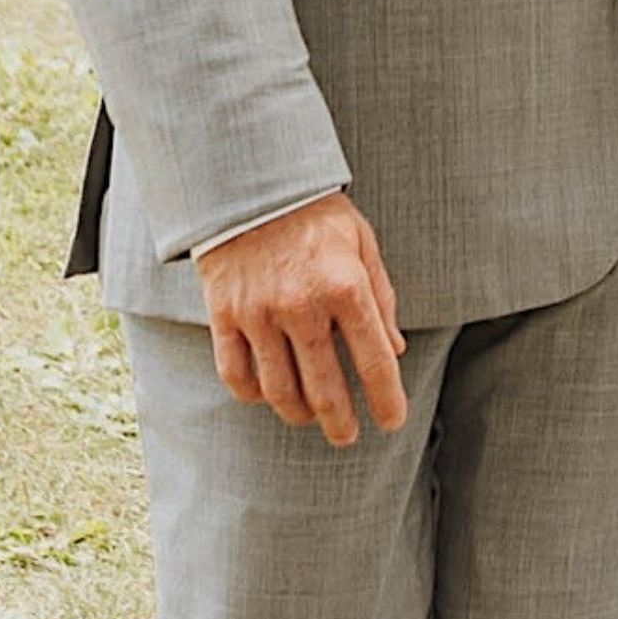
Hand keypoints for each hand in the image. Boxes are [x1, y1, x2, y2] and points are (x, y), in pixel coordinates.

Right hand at [188, 188, 409, 448]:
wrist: (247, 182)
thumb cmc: (313, 213)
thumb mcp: (361, 243)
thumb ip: (381, 297)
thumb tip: (394, 350)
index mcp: (345, 287)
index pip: (374, 363)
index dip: (386, 401)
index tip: (392, 421)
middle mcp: (301, 306)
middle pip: (325, 390)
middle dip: (341, 423)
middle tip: (346, 436)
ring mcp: (258, 313)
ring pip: (279, 390)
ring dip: (298, 414)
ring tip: (308, 417)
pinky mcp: (223, 314)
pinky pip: (235, 373)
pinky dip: (252, 394)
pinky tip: (265, 394)